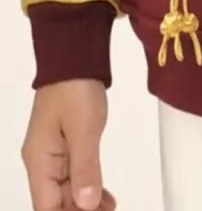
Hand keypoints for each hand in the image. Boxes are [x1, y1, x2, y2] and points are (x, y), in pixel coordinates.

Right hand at [21, 80, 115, 210]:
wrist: (74, 58)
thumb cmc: (75, 89)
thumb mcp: (84, 129)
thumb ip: (85, 168)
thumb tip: (87, 203)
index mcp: (39, 161)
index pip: (47, 206)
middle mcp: (42, 162)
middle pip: (55, 202)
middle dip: (79, 210)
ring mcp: (54, 153)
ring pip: (66, 191)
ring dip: (85, 203)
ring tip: (109, 208)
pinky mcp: (66, 144)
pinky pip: (74, 175)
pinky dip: (88, 187)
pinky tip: (104, 198)